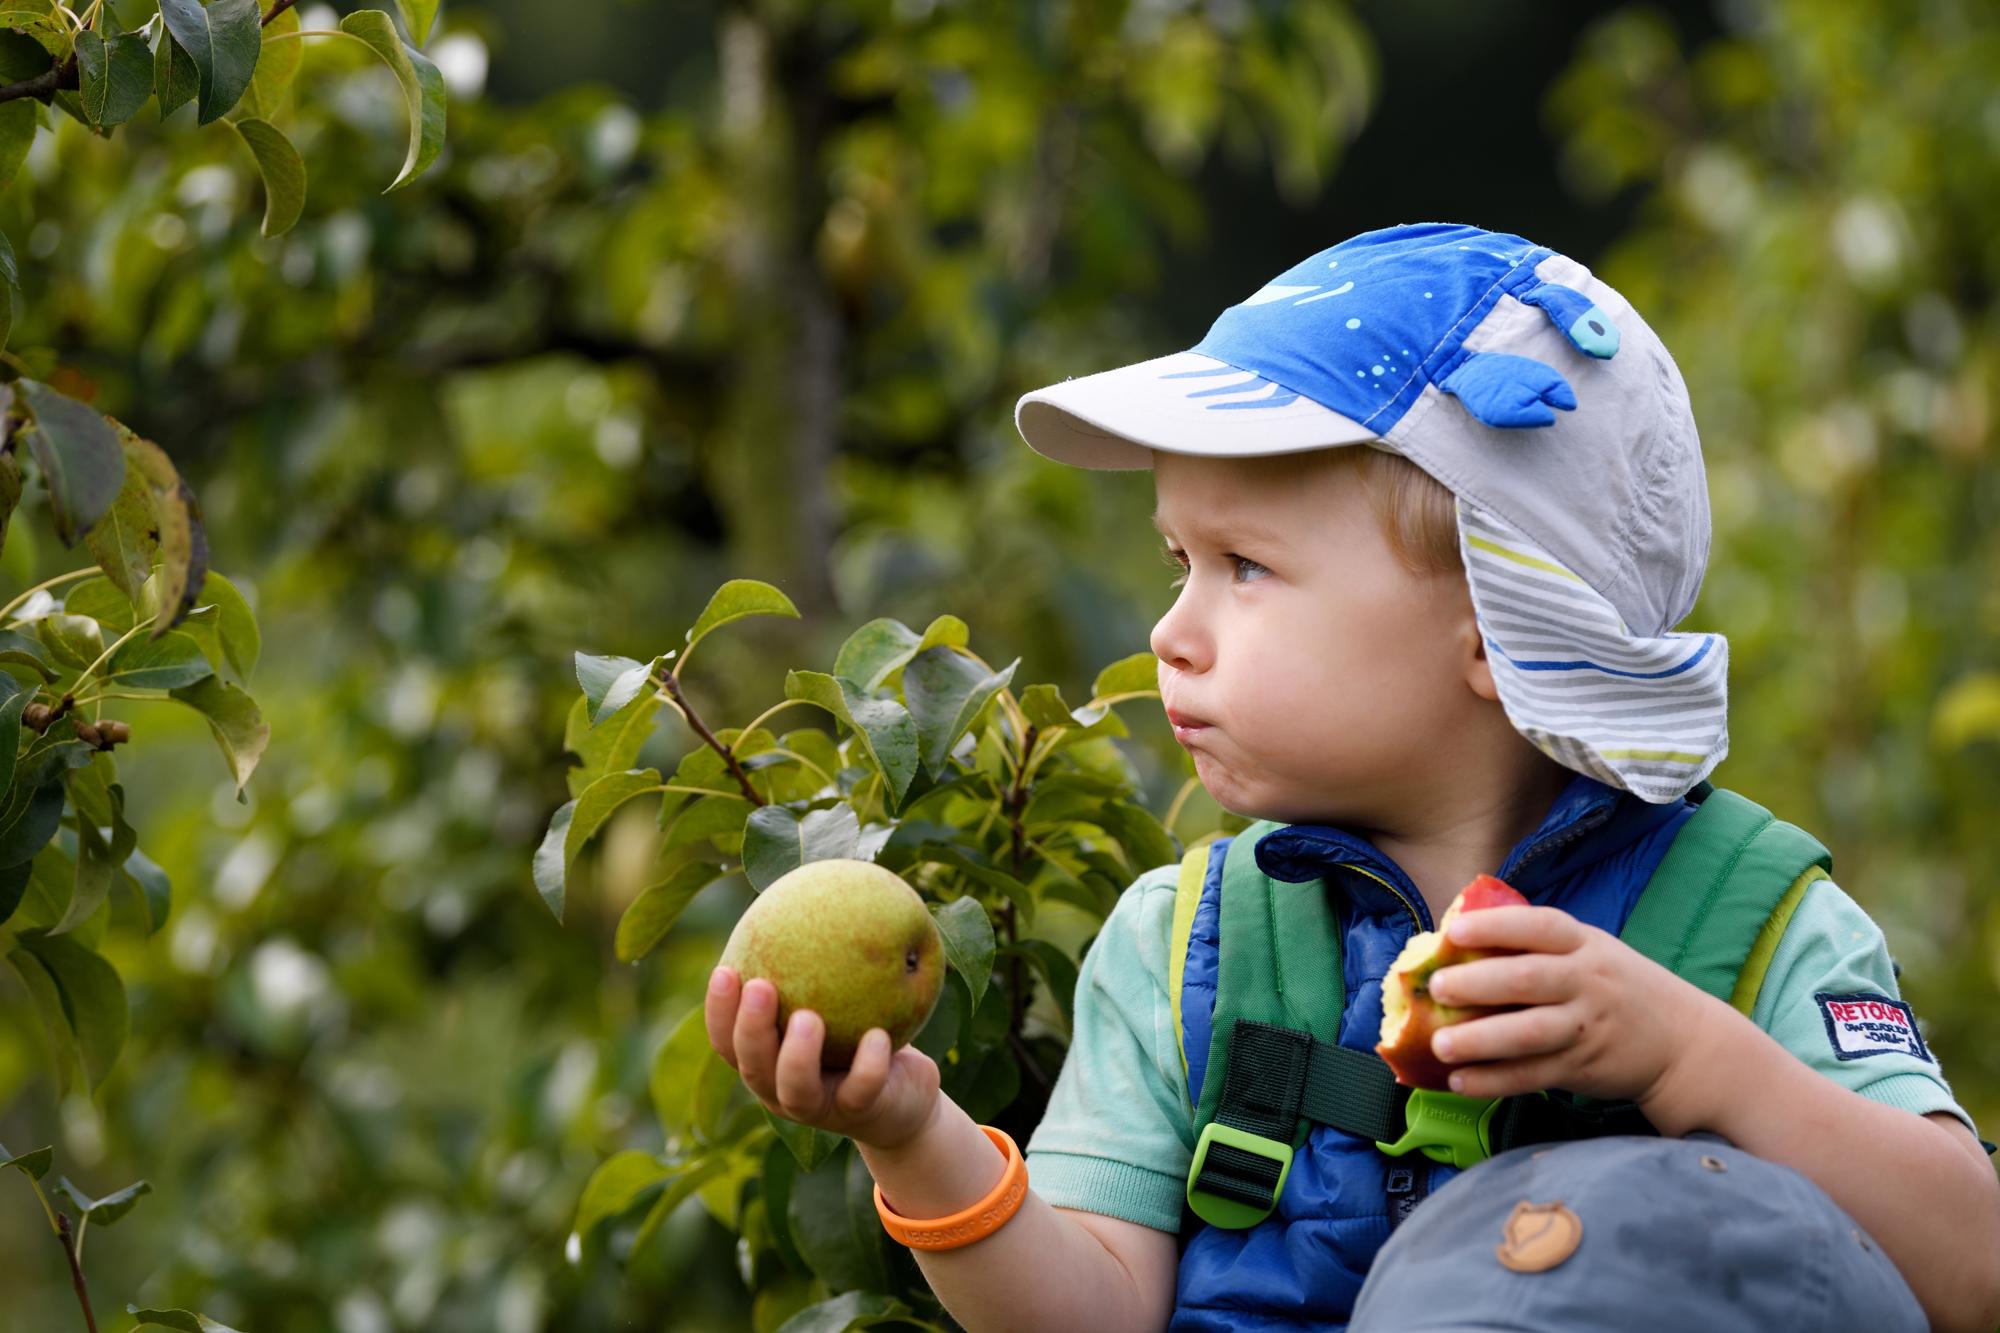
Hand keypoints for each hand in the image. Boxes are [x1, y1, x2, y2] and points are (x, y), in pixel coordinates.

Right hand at [704, 965, 942, 1150]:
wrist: (906, 1096)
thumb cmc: (860, 1032)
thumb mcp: (839, 995)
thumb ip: (817, 959)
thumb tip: (812, 881)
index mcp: (765, 1060)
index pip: (727, 1040)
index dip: (719, 1010)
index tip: (725, 969)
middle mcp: (780, 1088)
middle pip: (750, 1066)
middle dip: (749, 1028)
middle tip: (761, 986)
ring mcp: (819, 1107)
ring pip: (795, 1090)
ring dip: (796, 1055)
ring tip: (808, 1018)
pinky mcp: (860, 1114)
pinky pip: (861, 1091)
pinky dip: (868, 1065)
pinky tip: (877, 1035)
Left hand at [1422, 905, 1720, 1110]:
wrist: (1685, 1043)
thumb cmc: (1620, 988)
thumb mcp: (1593, 952)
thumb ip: (1540, 948)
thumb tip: (1458, 942)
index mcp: (1586, 945)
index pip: (1540, 927)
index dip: (1496, 926)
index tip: (1454, 931)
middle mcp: (1587, 982)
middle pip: (1528, 979)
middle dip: (1477, 983)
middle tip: (1437, 987)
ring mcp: (1585, 1027)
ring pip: (1528, 1033)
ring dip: (1480, 1039)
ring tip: (1440, 1044)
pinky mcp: (1581, 1068)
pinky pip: (1531, 1075)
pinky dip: (1494, 1080)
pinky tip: (1460, 1081)